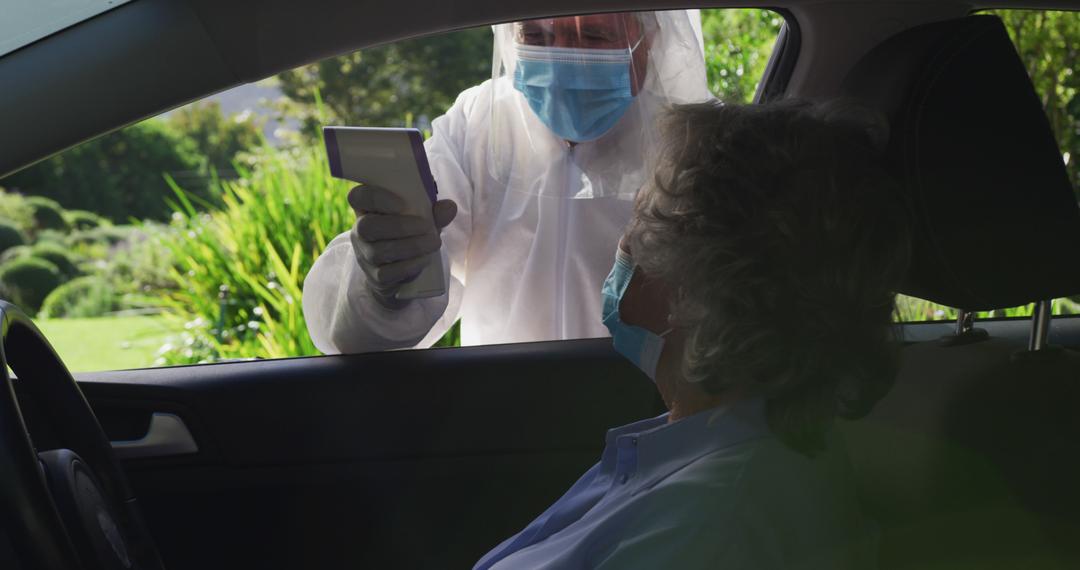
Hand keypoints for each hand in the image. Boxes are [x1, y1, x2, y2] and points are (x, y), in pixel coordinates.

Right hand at [348, 185, 456, 309]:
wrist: (398, 273)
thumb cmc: (409, 235)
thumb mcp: (421, 220)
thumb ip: (434, 213)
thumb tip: (449, 207)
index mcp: (367, 209)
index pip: (358, 196)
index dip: (377, 198)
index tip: (402, 204)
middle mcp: (360, 231)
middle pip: (367, 226)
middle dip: (400, 226)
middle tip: (427, 226)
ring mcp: (365, 256)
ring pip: (379, 251)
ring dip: (412, 246)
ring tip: (434, 242)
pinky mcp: (376, 277)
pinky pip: (388, 273)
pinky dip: (411, 265)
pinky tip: (425, 259)